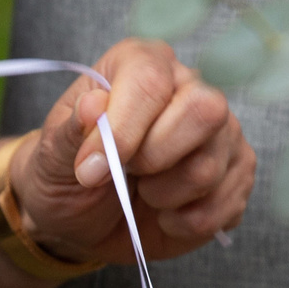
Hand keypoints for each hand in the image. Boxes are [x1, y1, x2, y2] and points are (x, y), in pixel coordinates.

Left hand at [8, 38, 255, 263]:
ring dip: (164, 197)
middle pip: (205, 111)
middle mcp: (190, 88)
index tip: (91, 170)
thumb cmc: (67, 173)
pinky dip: (186, 223)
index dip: (123, 130)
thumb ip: (71, 131)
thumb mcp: (51, 156)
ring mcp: (222, 132)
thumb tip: (92, 107)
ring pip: (210, 166)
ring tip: (143, 193)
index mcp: (141, 64)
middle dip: (155, 159)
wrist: (82, 219)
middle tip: (126, 174)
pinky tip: (166, 214)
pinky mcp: (237, 174)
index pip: (150, 81)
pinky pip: (225, 204)